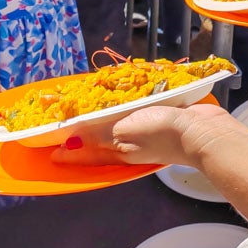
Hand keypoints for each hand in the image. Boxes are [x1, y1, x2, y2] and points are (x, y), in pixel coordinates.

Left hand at [51, 101, 234, 167]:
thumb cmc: (161, 132)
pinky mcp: (158, 119)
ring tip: (86, 103)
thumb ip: (96, 136)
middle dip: (80, 130)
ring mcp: (143, 132)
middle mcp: (126, 144)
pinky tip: (122, 96)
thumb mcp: (123, 132)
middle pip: (96, 138)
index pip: (82, 151)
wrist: (203, 132)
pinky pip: (133, 112)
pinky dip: (124, 106)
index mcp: (115, 151)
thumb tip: (68, 143)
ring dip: (101, 115)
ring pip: (114, 124)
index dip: (64, 148)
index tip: (45, 142)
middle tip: (63, 116)